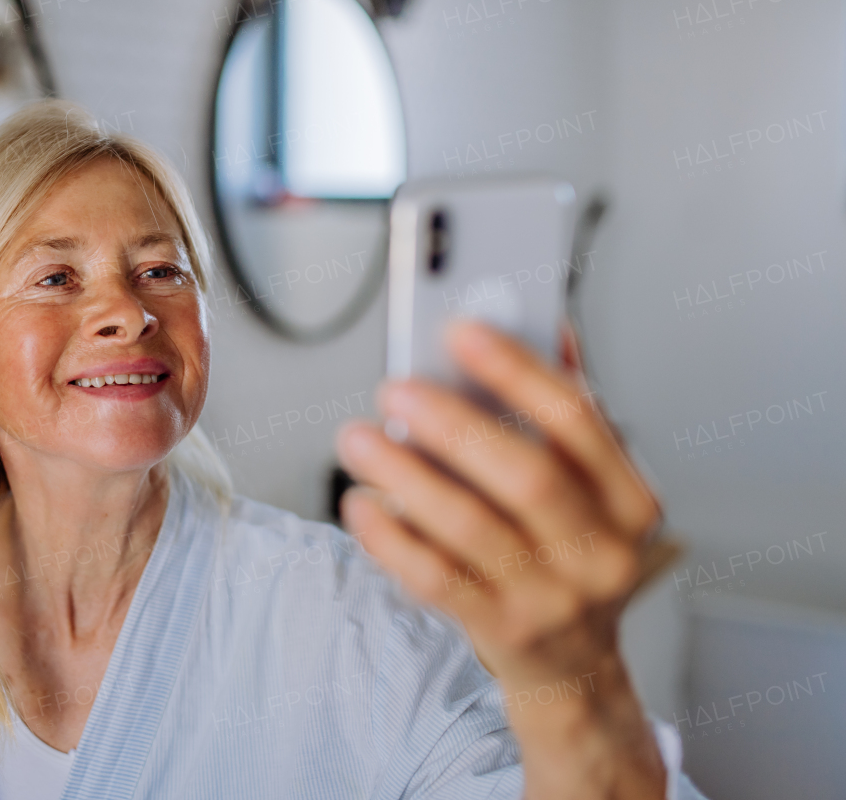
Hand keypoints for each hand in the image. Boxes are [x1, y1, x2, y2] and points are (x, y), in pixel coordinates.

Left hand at [335, 320, 670, 799]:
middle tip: (394, 389)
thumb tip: (544, 320)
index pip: (577, 421)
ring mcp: (552, 598)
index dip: (517, 370)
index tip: (460, 329)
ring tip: (359, 438)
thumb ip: (565, 408)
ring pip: (470, 527)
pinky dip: (390, 538)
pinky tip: (361, 504)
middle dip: (452, 424)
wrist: (574, 667)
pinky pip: (434, 578)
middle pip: (525, 476)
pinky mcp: (500, 631)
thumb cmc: (570, 557)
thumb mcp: (591, 488)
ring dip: (404, 475)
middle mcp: (601, 552)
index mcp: (629, 501)